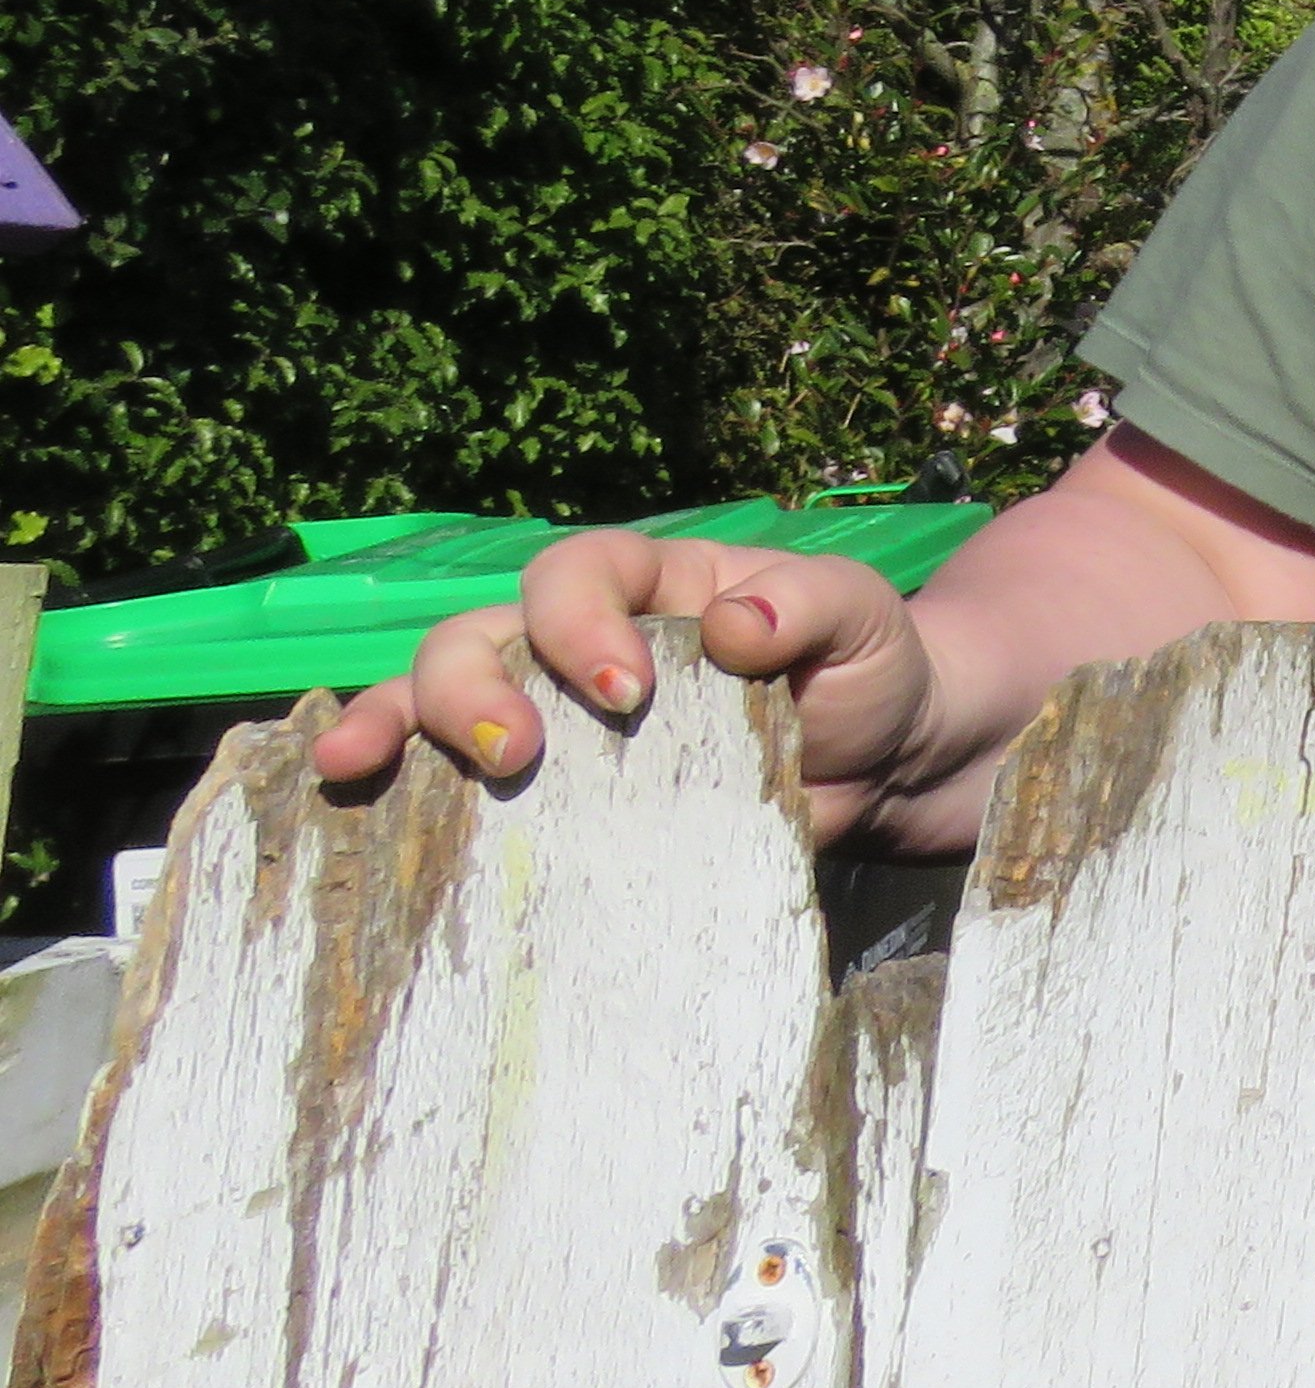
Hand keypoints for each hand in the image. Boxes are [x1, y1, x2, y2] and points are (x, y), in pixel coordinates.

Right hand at [312, 528, 942, 845]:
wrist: (887, 761)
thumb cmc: (866, 666)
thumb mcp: (860, 615)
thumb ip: (809, 603)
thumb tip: (737, 624)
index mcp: (651, 584)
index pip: (578, 573)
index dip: (577, 623)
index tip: (626, 691)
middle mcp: (581, 641)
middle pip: (478, 634)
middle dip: (468, 687)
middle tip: (517, 755)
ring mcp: (556, 720)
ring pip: (437, 699)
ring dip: (392, 726)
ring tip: (355, 769)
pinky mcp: (556, 800)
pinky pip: (456, 786)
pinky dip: (398, 793)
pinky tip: (354, 815)